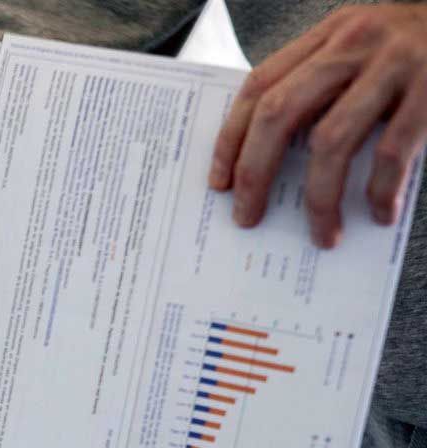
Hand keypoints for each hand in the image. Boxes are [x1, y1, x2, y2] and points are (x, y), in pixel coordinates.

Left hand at [209, 3, 426, 246]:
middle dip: (255, 172)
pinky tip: (378, 213)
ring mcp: (395, 63)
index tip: (219, 183)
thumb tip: (272, 158)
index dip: (230, 138)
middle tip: (247, 217)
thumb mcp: (365, 49)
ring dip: (319, 198)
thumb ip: (324, 86)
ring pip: (331, 141)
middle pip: (279, 113)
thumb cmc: (421, 50)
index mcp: (329, 35)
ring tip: (323, 235)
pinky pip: (392, 152)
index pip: (258, 86)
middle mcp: (355, 43)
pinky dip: (379, 191)